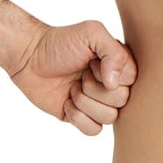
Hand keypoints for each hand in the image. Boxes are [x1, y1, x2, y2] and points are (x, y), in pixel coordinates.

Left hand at [9, 19, 137, 134]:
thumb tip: (115, 84)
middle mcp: (112, 85)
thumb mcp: (92, 32)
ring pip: (109, 118)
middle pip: (122, 101)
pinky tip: (67, 102)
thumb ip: (114, 52)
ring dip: (85, 102)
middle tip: (80, 75)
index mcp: (119, 65)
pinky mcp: (82, 117)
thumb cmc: (61, 42)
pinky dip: (78, 117)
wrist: (30, 56)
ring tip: (72, 88)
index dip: (111, 74)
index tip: (92, 62)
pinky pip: (94, 130)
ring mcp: (97, 103)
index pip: (132, 80)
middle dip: (95, 88)